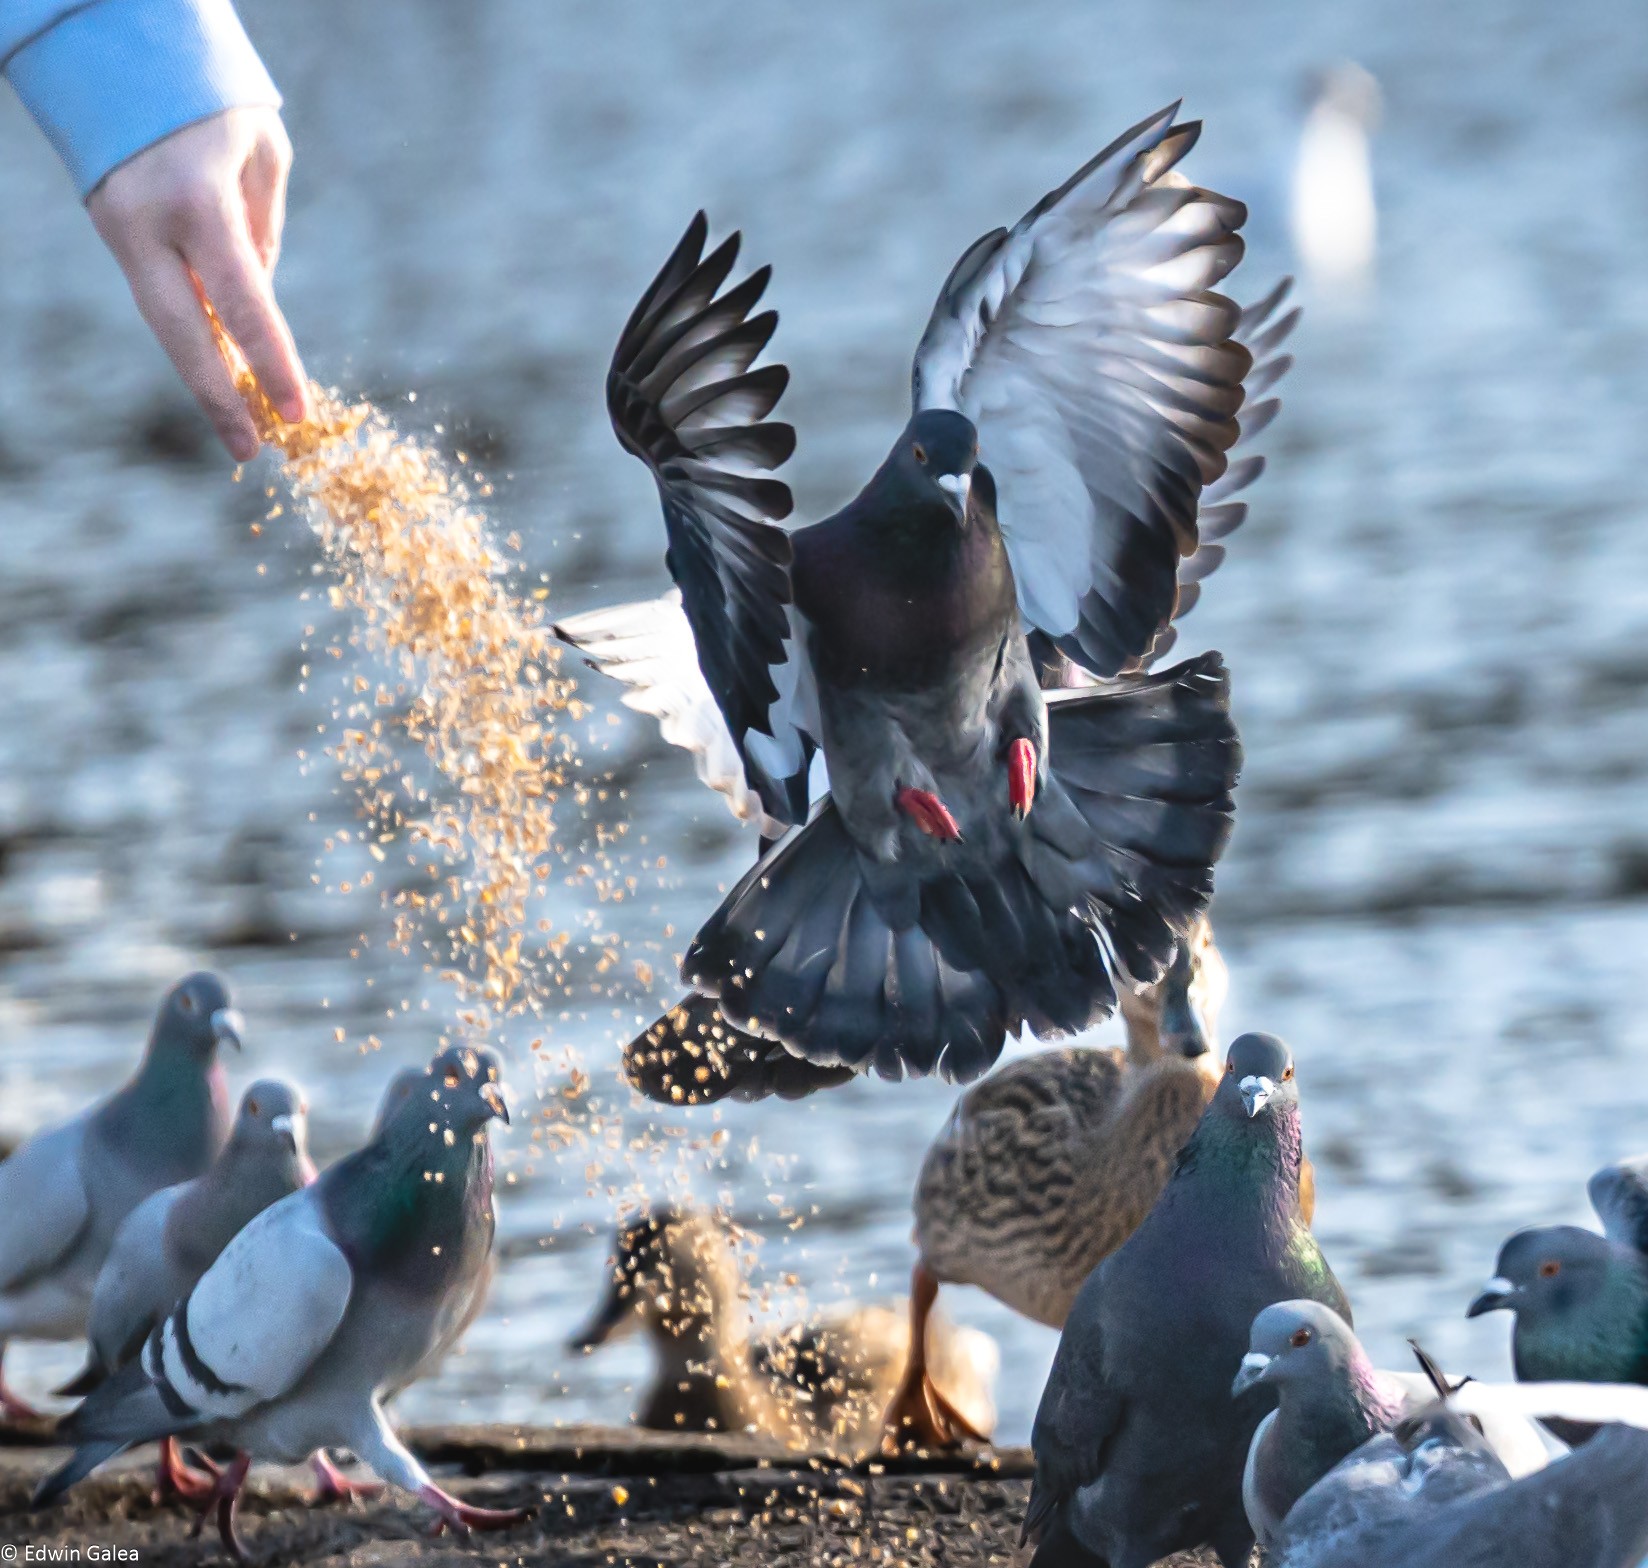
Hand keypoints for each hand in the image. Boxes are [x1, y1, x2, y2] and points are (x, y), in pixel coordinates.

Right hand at [87, 107, 305, 460]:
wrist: (117, 43)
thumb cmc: (210, 95)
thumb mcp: (262, 154)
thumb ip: (263, 233)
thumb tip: (255, 302)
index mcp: (197, 202)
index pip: (243, 304)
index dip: (271, 363)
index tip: (297, 411)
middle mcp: (148, 224)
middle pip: (183, 334)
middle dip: (218, 398)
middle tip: (249, 452)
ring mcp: (119, 229)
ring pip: (164, 322)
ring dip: (203, 375)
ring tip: (241, 428)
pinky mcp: (110, 229)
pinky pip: (159, 294)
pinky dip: (190, 334)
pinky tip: (220, 372)